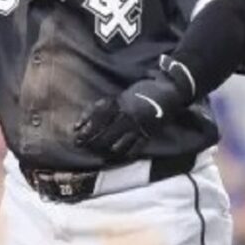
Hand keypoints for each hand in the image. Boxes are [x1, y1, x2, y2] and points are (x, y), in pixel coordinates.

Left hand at [72, 55, 193, 160]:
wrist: (169, 91)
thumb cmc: (144, 90)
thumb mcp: (124, 94)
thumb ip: (108, 104)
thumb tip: (87, 116)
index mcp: (121, 103)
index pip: (98, 115)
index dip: (86, 124)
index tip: (75, 130)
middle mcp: (128, 115)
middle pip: (105, 132)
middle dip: (92, 140)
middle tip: (82, 145)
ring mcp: (139, 126)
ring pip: (118, 142)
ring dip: (107, 148)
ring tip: (99, 151)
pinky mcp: (149, 133)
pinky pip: (135, 147)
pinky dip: (125, 152)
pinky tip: (118, 154)